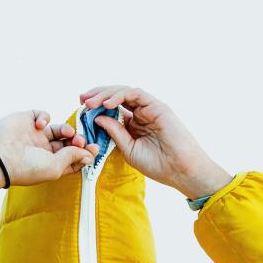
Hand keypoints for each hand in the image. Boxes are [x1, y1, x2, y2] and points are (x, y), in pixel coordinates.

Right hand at [0, 110, 98, 194]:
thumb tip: (88, 153)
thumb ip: (73, 157)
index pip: (73, 158)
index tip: (94, 149)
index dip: (85, 153)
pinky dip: (45, 117)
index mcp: (51, 164)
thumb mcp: (55, 167)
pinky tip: (40, 125)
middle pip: (69, 143)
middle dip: (78, 140)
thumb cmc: (26, 167)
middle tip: (80, 140)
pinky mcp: (28, 121)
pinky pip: (43, 115)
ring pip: (60, 128)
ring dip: (67, 129)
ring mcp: (36, 135)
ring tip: (67, 133)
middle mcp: (45, 150)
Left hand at [79, 86, 232, 199]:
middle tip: (81, 99)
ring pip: (123, 92)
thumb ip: (114, 132)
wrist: (180, 170)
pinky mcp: (157, 106)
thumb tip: (97, 117)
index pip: (112, 109)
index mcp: (134, 124)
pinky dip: (120, 96)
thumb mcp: (128, 149)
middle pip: (116, 97)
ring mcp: (149, 108)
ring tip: (90, 102)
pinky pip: (135, 94)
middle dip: (97, 96)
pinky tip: (107, 104)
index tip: (82, 109)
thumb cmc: (158, 164)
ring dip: (105, 95)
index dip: (97, 106)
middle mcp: (141, 113)